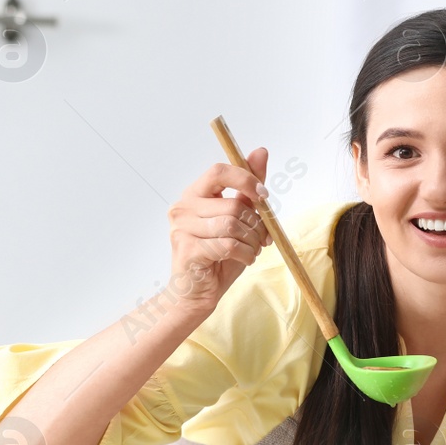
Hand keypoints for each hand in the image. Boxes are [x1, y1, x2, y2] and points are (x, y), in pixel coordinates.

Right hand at [166, 147, 271, 316]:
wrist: (197, 293)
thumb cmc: (218, 256)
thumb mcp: (239, 219)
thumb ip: (247, 188)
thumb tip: (261, 151)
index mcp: (194, 194)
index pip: (219, 171)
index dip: (246, 179)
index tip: (264, 195)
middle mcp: (182, 207)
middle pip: (233, 204)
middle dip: (256, 224)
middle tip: (261, 238)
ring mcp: (181, 228)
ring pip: (232, 225)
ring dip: (252, 241)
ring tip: (251, 250)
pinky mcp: (187, 249)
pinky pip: (229, 245)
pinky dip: (245, 254)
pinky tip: (244, 259)